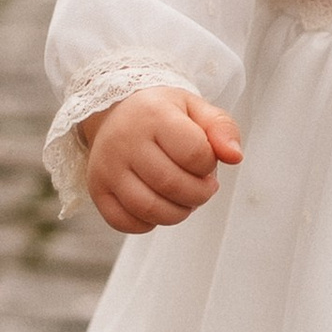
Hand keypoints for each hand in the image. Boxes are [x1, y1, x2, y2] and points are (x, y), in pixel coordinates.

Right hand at [81, 88, 243, 233]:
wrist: (116, 110)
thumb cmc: (162, 112)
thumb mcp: (195, 108)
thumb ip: (222, 128)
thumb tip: (235, 157)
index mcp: (153, 115)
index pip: (194, 153)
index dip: (210, 164)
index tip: (207, 161)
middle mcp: (124, 141)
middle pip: (172, 185)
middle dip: (199, 194)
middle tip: (204, 187)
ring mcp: (106, 167)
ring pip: (149, 209)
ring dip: (178, 213)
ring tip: (185, 199)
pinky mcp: (97, 189)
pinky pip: (124, 222)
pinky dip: (148, 223)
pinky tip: (159, 206)